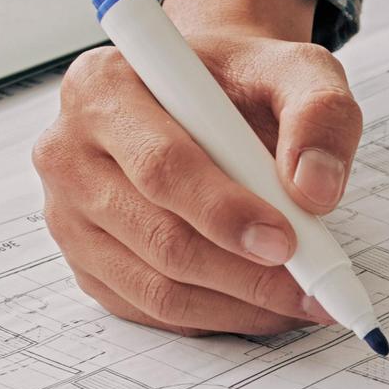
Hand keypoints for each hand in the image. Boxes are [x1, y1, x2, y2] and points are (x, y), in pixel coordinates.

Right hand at [33, 0, 362, 336]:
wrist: (213, 100)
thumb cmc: (245, 84)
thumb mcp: (296, 71)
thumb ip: (318, 113)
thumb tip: (316, 189)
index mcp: (106, 88)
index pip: (162, 167)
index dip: (225, 213)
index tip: (286, 240)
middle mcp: (71, 152)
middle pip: (159, 237)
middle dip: (246, 275)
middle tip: (310, 288)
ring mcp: (71, 213)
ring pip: (155, 286)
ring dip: (238, 305)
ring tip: (300, 300)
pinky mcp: (88, 259)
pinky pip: (151, 309)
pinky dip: (216, 317)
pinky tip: (264, 306)